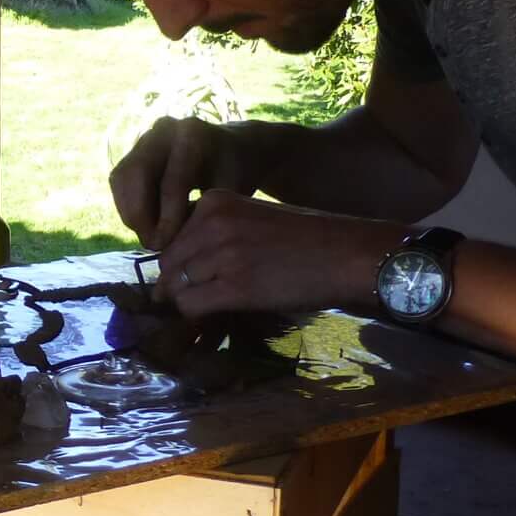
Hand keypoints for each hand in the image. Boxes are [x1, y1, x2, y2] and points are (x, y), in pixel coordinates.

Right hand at [111, 117, 266, 248]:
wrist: (229, 149)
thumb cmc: (233, 172)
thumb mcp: (231, 191)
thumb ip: (204, 212)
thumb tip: (176, 244)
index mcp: (193, 135)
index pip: (172, 181)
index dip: (167, 218)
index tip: (166, 245)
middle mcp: (164, 129)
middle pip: (136, 174)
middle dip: (140, 215)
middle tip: (152, 244)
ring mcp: (145, 137)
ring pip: (122, 178)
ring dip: (130, 212)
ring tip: (149, 236)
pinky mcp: (133, 150)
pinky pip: (119, 181)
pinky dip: (127, 206)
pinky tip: (144, 224)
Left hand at [154, 193, 400, 320]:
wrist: (346, 254)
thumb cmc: (306, 238)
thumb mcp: (253, 217)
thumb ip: (216, 231)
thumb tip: (181, 264)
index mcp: (215, 201)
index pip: (173, 236)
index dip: (180, 261)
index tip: (191, 275)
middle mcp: (213, 223)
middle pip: (169, 262)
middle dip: (176, 284)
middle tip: (195, 298)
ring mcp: (222, 255)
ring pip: (176, 286)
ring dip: (188, 300)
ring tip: (211, 305)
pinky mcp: (234, 287)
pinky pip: (191, 305)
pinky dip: (196, 314)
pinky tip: (216, 313)